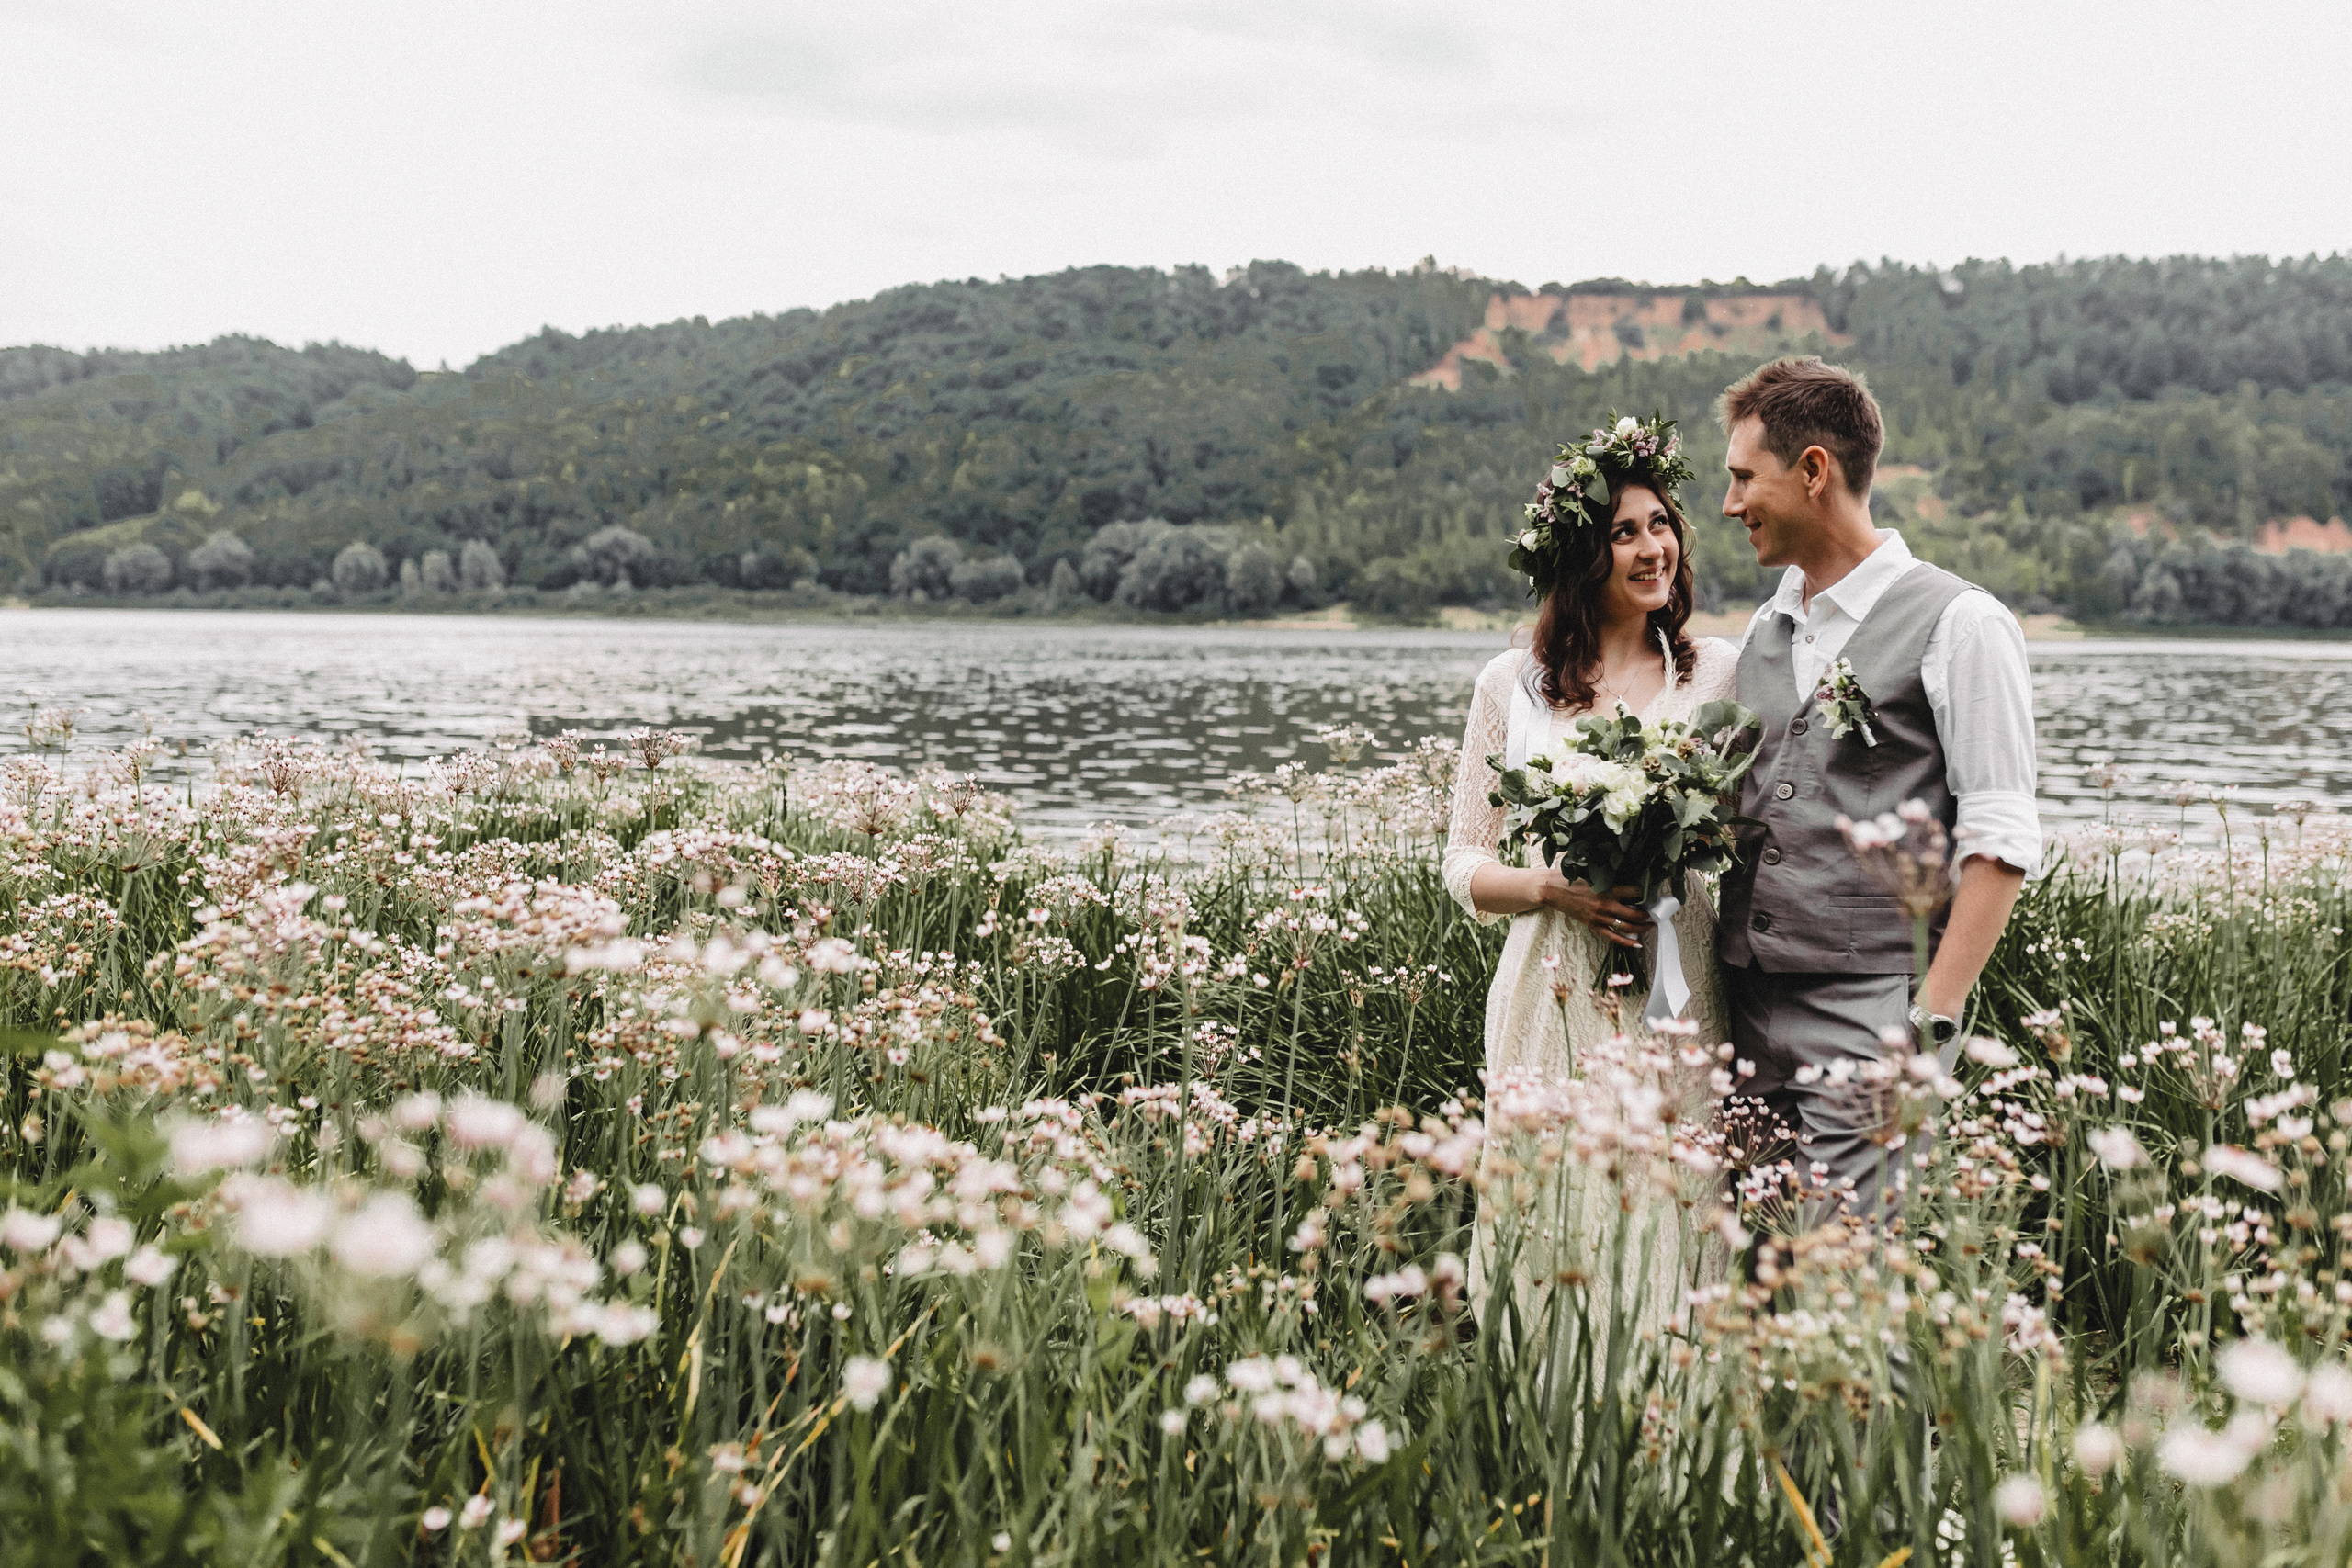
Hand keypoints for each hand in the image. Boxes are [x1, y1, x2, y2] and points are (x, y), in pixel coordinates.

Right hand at [1530, 870, 1650, 948]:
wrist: (1552, 891)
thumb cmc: (1570, 879)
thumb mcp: (1592, 873)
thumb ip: (1609, 878)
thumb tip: (1626, 880)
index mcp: (1607, 889)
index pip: (1634, 892)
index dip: (1645, 893)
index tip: (1652, 894)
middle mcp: (1606, 905)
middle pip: (1634, 913)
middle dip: (1647, 915)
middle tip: (1654, 914)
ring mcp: (1600, 917)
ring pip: (1627, 926)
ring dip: (1642, 928)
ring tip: (1650, 926)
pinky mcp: (1593, 925)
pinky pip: (1613, 937)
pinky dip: (1626, 942)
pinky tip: (1637, 943)